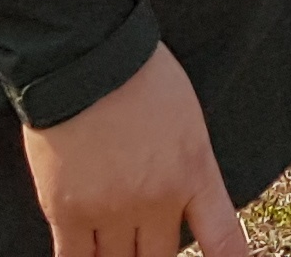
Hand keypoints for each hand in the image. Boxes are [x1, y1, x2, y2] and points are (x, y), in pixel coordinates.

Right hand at [23, 44, 246, 256]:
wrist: (84, 54)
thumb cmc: (137, 72)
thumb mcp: (186, 115)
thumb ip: (188, 163)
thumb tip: (182, 198)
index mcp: (193, 172)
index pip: (222, 240)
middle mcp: (156, 200)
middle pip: (160, 256)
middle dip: (153, 250)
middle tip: (143, 234)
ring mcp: (111, 210)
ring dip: (117, 255)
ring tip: (112, 238)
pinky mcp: (68, 212)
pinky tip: (88, 256)